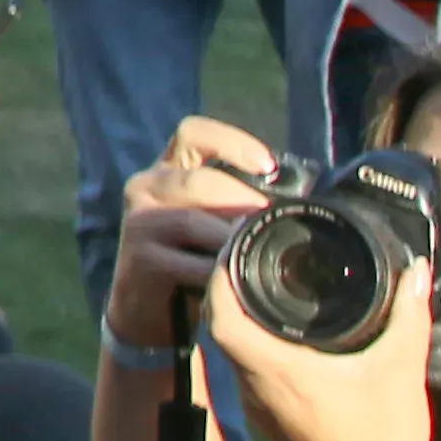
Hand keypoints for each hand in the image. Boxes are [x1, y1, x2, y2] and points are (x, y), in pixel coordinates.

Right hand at [110, 114, 283, 349]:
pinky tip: (232, 278)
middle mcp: (147, 187)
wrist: (148, 306)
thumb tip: (301, 194)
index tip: (267, 165)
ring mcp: (139, 223)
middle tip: (272, 221)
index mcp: (169, 169)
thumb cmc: (190, 257)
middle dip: (243, 200)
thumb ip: (236, 201)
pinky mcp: (139, 259)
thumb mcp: (210, 220)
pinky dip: (216, 270)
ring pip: (191, 220)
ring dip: (230, 236)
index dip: (231, 142)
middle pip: (198, 180)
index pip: (193, 133)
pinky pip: (187, 261)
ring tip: (254, 249)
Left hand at [207, 256, 440, 440]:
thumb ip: (409, 315)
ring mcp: (261, 408)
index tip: (237, 250)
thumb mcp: (401, 367)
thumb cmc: (384, 440)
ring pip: (231, 352)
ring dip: (237, 318)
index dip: (220, 277)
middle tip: (248, 259)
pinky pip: (246, 371)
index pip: (221, 315)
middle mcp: (256, 388)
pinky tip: (281, 334)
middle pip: (220, 329)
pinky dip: (252, 344)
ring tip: (260, 286)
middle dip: (226, 290)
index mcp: (274, 369)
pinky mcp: (272, 421)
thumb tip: (417, 272)